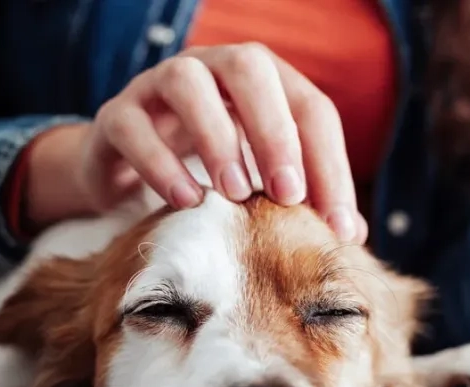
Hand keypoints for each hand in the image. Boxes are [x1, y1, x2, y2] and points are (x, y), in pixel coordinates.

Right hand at [26, 44, 366, 242]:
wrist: (129, 170)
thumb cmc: (208, 175)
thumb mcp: (260, 183)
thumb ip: (303, 199)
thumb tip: (352, 234)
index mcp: (260, 85)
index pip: (308, 108)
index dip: (329, 164)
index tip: (337, 226)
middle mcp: (212, 70)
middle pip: (250, 71)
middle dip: (275, 132)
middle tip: (288, 195)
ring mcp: (158, 87)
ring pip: (188, 82)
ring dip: (217, 138)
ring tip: (235, 194)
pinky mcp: (117, 116)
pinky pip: (133, 125)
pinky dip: (159, 162)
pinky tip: (186, 201)